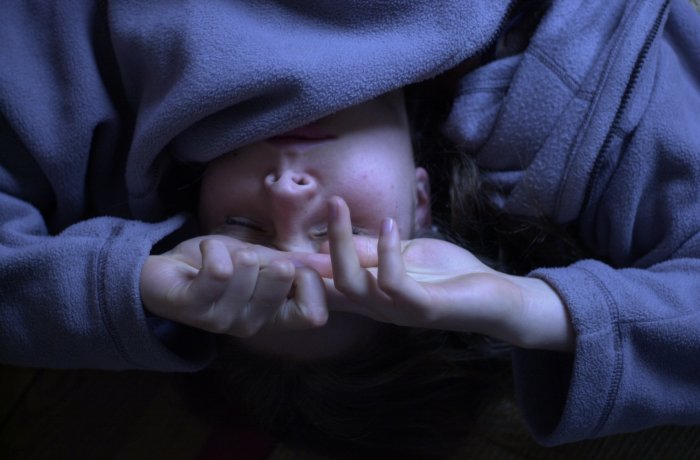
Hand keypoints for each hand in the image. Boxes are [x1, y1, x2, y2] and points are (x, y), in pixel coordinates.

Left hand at [140, 235, 327, 335]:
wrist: (166, 271)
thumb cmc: (219, 266)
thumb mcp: (263, 261)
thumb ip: (296, 266)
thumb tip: (335, 262)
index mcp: (273, 318)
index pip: (314, 315)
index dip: (310, 281)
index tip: (290, 264)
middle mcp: (251, 326)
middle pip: (281, 288)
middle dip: (269, 256)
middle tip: (248, 258)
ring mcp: (221, 321)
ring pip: (246, 273)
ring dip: (237, 251)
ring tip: (225, 256)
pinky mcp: (192, 308)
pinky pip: (217, 271)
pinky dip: (213, 248)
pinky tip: (206, 252)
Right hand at [298, 197, 573, 350]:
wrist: (497, 298)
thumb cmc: (448, 275)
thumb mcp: (404, 254)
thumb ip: (370, 250)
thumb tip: (329, 239)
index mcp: (369, 293)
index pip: (325, 284)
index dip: (300, 266)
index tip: (283, 236)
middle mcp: (376, 307)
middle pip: (330, 283)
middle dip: (324, 241)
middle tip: (328, 202)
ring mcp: (397, 310)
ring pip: (352, 284)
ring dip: (343, 242)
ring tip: (339, 205)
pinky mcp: (423, 308)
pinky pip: (393, 284)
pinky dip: (386, 252)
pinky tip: (390, 224)